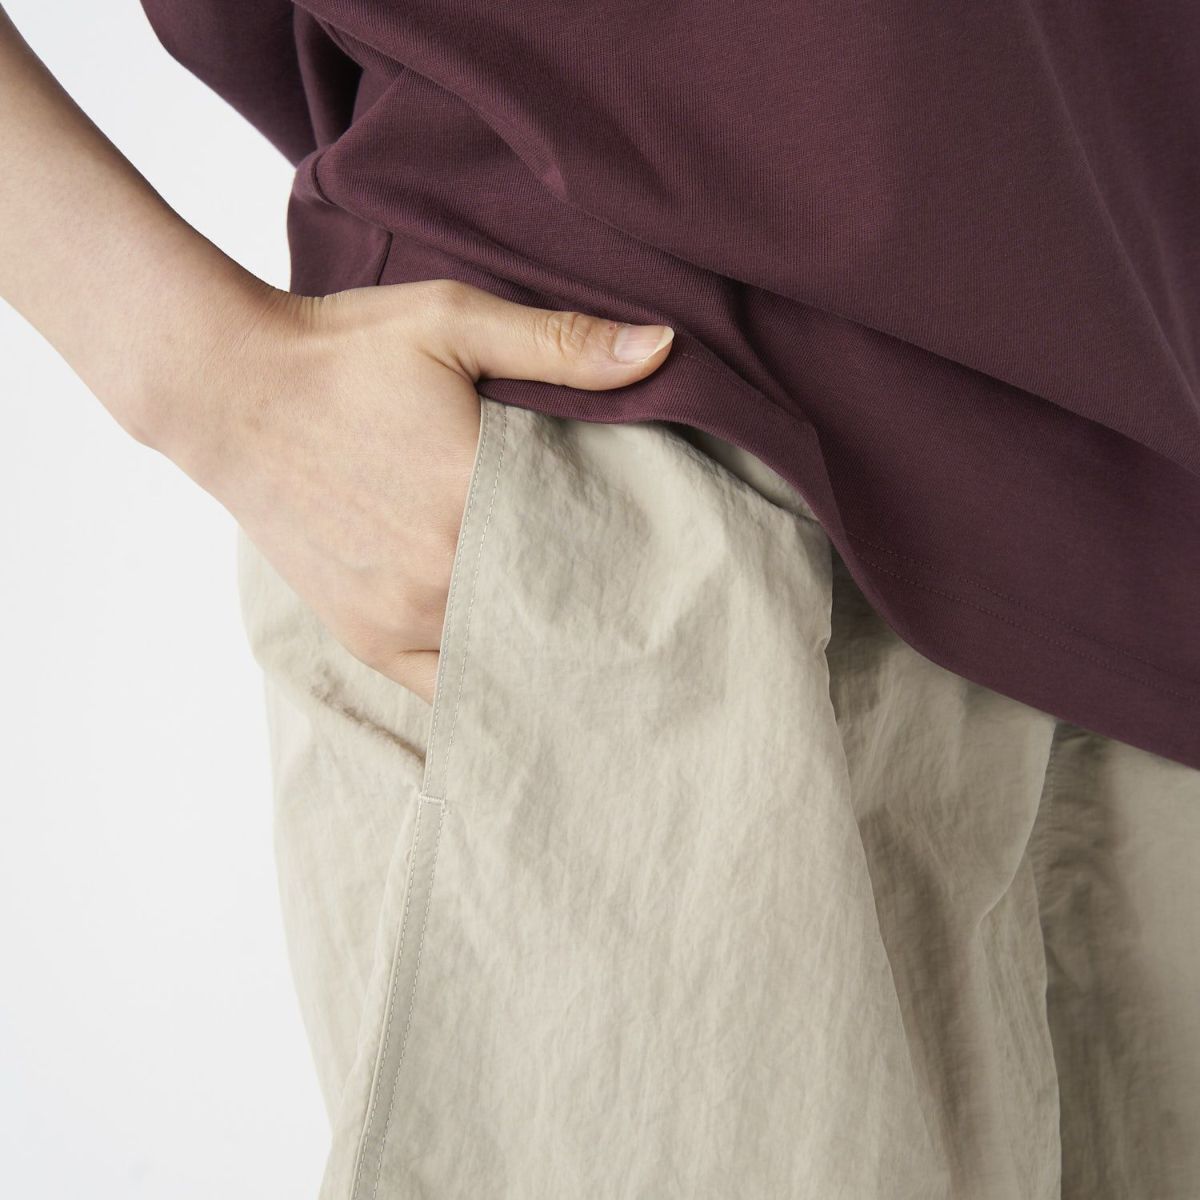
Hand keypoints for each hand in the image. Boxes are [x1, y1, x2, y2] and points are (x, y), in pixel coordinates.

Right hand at [156, 278, 674, 703]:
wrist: (229, 390)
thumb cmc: (342, 350)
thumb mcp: (451, 322)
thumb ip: (560, 343)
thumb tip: (664, 346)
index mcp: (474, 495)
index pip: (590, 547)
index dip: (633, 555)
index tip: (665, 560)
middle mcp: (442, 572)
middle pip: (554, 609)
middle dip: (596, 605)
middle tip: (640, 607)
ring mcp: (401, 614)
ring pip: (506, 656)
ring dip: (545, 647)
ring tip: (589, 640)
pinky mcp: (367, 636)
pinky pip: (445, 688)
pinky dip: (485, 681)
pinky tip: (520, 675)